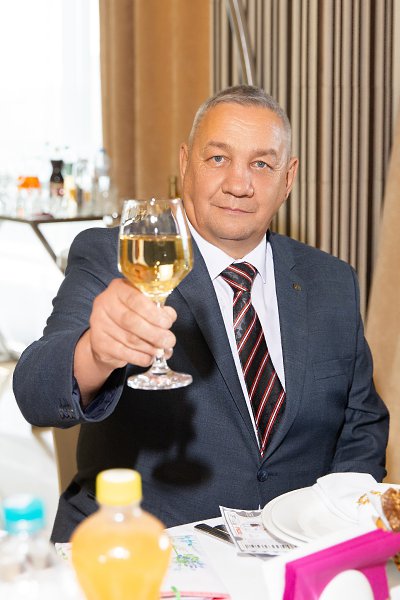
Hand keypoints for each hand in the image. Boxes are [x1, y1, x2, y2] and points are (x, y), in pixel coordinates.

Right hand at [74, 278, 176, 401]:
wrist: (107, 336)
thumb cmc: (131, 317)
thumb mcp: (145, 307)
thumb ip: (158, 309)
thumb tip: (170, 317)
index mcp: (119, 288)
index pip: (135, 299)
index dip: (153, 313)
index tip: (167, 323)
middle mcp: (105, 303)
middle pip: (131, 320)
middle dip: (154, 333)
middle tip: (169, 341)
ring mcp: (99, 323)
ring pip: (128, 338)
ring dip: (149, 347)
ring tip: (161, 351)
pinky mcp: (98, 342)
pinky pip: (123, 352)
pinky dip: (140, 357)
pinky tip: (149, 358)